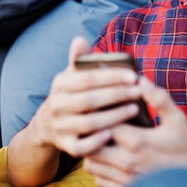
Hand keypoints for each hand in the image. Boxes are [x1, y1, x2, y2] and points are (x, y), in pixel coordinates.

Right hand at [30, 37, 144, 157]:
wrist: (48, 125)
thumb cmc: (72, 94)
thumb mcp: (72, 76)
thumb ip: (79, 60)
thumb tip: (79, 39)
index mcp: (61, 84)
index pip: (88, 78)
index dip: (111, 77)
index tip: (133, 76)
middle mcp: (57, 105)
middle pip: (90, 100)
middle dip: (116, 96)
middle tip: (138, 92)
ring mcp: (60, 126)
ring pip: (88, 123)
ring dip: (113, 117)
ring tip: (134, 109)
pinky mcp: (64, 145)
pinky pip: (81, 146)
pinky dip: (96, 142)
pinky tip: (112, 134)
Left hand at [83, 77, 186, 186]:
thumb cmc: (185, 147)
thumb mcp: (177, 119)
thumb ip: (158, 98)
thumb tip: (141, 80)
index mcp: (136, 141)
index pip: (103, 124)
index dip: (100, 114)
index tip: (102, 106)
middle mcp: (126, 161)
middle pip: (91, 145)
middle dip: (91, 134)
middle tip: (97, 123)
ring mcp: (124, 178)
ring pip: (91, 164)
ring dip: (93, 152)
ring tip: (101, 141)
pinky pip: (99, 180)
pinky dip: (100, 169)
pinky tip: (108, 160)